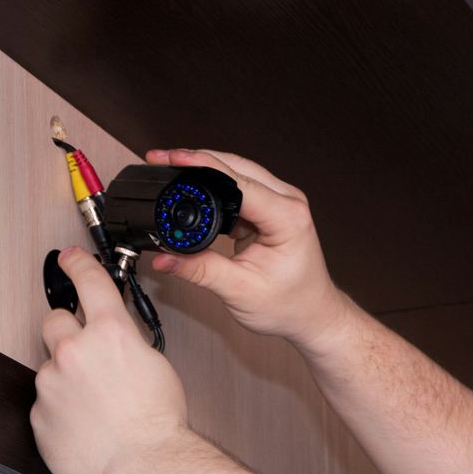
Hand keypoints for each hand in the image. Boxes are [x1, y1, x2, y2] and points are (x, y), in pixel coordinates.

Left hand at [31, 246, 190, 473]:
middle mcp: (74, 351)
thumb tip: (114, 338)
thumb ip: (126, 343)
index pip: (89, 282)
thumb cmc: (157, 423)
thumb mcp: (155, 364)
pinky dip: (61, 410)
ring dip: (67, 377)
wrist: (144, 465)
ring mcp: (51, 383)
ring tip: (96, 405)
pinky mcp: (38, 414)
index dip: (78, 264)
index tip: (69, 258)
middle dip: (68, 331)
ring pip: (50, 367)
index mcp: (110, 333)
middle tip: (87, 352)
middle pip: (54, 321)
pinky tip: (86, 424)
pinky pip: (46, 403)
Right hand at [144, 149, 349, 345]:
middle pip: (237, 168)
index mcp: (288, 218)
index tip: (173, 158)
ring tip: (171, 171)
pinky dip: (212, 189)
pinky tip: (192, 192)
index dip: (203, 167)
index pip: (240, 183)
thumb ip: (199, 271)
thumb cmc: (290, 305)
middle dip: (197, 160)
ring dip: (204, 172)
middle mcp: (288, 203)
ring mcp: (280, 203)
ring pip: (236, 174)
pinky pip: (237, 190)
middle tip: (162, 159)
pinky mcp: (268, 210)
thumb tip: (164, 258)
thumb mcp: (240, 291)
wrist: (311, 315)